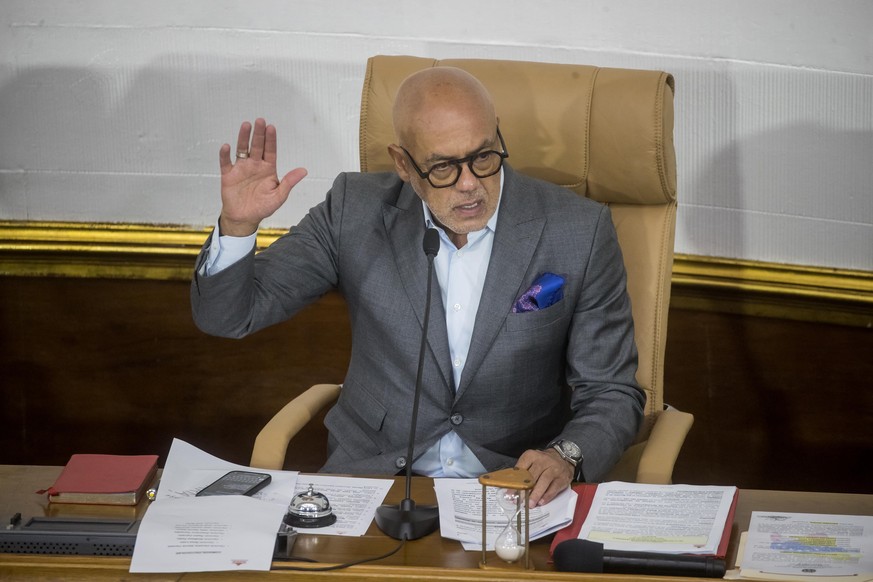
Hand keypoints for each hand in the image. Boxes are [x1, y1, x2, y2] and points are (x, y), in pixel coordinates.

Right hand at [218, 118, 307, 235]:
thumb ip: (289, 182)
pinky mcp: (229, 175)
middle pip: (257, 146)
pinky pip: (226, 163)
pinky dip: (225, 155)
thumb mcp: (279, 196)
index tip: (272, 127)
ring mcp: (241, 169)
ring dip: (243, 138)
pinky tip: (227, 147)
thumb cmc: (262, 207)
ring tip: (246, 126)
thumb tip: (303, 170)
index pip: (270, 151)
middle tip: (260, 121)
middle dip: (259, 134)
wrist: (244, 218)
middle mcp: (255, 165)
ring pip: (242, 150)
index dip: (271, 139)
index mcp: (268, 169)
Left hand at [515, 448, 573, 507]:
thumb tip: (512, 490)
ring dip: (536, 494)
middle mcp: (543, 461)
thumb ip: (522, 473)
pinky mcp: (562, 478)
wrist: (562, 458)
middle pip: (532, 475)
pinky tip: (541, 502)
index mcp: (531, 456)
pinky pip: (554, 488)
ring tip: (530, 504)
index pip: (521, 468)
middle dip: (525, 490)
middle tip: (519, 501)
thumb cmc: (542, 463)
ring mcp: (554, 469)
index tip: (510, 493)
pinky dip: (547, 496)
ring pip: (544, 481)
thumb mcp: (531, 462)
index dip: (515, 482)